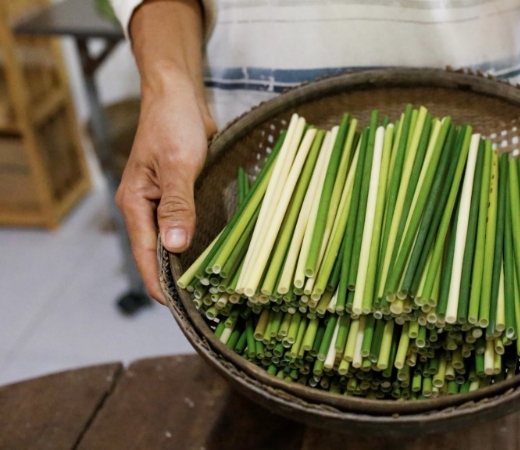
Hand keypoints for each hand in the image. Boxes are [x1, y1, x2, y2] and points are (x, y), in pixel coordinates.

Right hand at [115, 77, 215, 302]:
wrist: (178, 94)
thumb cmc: (174, 124)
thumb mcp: (178, 165)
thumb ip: (178, 205)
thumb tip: (175, 246)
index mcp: (136, 203)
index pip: (146, 254)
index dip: (159, 283)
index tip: (179, 307)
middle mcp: (146, 206)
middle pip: (158, 252)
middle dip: (175, 277)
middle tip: (203, 302)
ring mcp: (162, 200)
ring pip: (173, 239)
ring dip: (188, 260)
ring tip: (211, 286)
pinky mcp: (180, 193)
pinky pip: (186, 223)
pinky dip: (197, 239)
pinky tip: (215, 252)